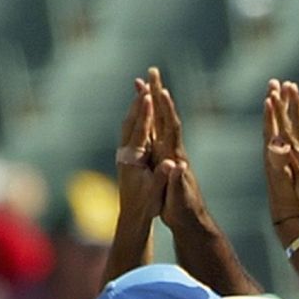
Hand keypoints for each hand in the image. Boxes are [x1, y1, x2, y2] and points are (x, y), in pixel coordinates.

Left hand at [113, 73, 165, 225]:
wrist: (133, 216)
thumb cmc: (146, 206)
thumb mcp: (156, 193)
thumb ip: (163, 177)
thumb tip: (172, 164)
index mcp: (134, 159)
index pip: (140, 131)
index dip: (145, 113)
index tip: (148, 95)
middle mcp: (127, 153)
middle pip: (132, 122)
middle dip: (138, 102)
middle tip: (144, 82)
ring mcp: (126, 154)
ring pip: (129, 124)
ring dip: (135, 107)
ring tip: (141, 90)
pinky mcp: (128, 157)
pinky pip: (132, 131)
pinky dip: (136, 118)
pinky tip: (139, 112)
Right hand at [145, 68, 207, 230]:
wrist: (192, 222)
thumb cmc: (184, 213)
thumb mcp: (177, 200)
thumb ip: (176, 183)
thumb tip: (177, 167)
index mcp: (176, 158)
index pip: (172, 129)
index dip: (167, 110)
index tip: (162, 90)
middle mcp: (175, 151)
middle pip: (166, 117)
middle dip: (159, 93)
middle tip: (152, 70)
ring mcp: (172, 153)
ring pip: (162, 121)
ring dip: (155, 100)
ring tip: (148, 80)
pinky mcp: (168, 158)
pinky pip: (158, 131)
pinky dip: (152, 116)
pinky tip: (148, 107)